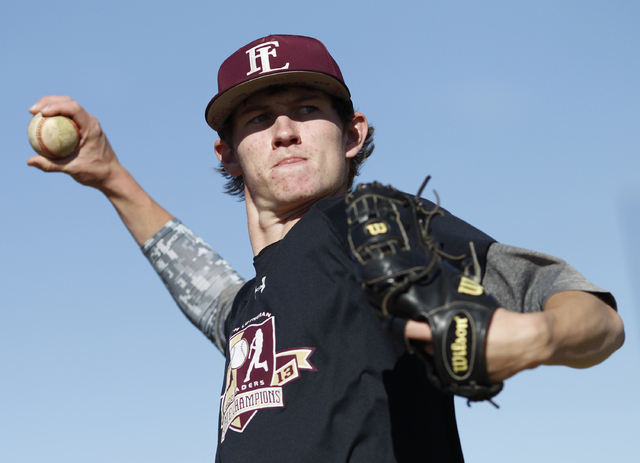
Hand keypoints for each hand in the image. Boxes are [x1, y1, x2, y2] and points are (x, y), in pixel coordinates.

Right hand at [28, 96, 173, 244]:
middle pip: (69, 102)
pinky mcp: (86, 129)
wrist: (112, 176)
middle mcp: (91, 122)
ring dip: (52, 106)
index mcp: (92, 128)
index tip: (40, 112)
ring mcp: (89, 124)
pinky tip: (43, 124)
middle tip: (32, 111)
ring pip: (69, 108)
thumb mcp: (73, 169)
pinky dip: (57, 117)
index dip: (55, 105)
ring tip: (34, 114)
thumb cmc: (96, 173)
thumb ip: (51, 165)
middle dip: (49, 102)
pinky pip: (70, 118)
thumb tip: (30, 161)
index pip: (73, 108)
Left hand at [405, 309, 546, 381]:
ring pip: (438, 361)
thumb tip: (438, 292)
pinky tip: (455, 353)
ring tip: (439, 340)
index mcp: (448, 334)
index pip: (416, 332)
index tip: (393, 322)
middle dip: (423, 339)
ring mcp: (459, 369)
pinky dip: (452, 363)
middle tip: (420, 329)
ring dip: (436, 352)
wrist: (527, 342)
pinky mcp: (471, 379)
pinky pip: (454, 371)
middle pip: (426, 347)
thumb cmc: (501, 320)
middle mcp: (450, 354)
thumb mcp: (474, 306)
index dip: (404, 327)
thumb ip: (454, 304)